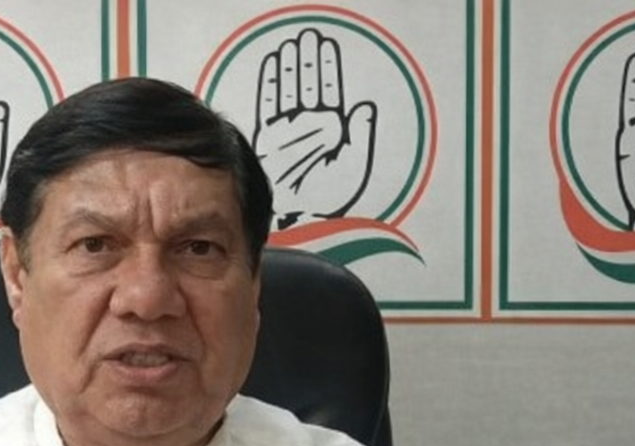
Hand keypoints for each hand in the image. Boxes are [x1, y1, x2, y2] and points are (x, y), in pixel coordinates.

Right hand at [252, 28, 375, 229]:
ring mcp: (288, 129)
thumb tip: (364, 109)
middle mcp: (308, 125)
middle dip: (308, 60)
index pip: (328, 90)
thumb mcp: (354, 166)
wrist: (301, 217)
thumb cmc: (329, 199)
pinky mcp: (270, 137)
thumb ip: (360, 135)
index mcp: (330, 128)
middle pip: (308, 84)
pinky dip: (272, 84)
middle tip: (308, 38)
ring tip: (293, 46)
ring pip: (290, 90)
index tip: (326, 47)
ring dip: (292, 67)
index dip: (327, 68)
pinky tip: (275, 65)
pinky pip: (270, 104)